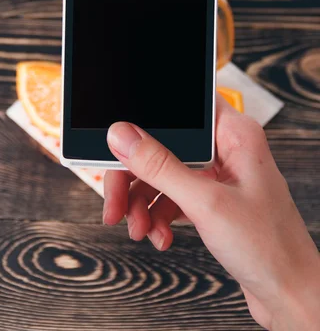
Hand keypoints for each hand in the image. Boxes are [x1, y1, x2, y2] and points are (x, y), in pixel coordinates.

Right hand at [103, 97, 319, 329]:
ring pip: (163, 175)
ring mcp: (218, 176)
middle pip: (163, 146)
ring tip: (139, 229)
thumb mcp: (205, 203)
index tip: (117, 145)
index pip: (181, 110)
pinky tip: (159, 237)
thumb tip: (122, 135)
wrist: (290, 294)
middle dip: (135, 178)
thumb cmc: (269, 248)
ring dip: (143, 203)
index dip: (146, 123)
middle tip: (115, 204)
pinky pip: (172, 197)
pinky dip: (159, 216)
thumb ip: (160, 167)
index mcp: (234, 134)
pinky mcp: (212, 200)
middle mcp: (226, 149)